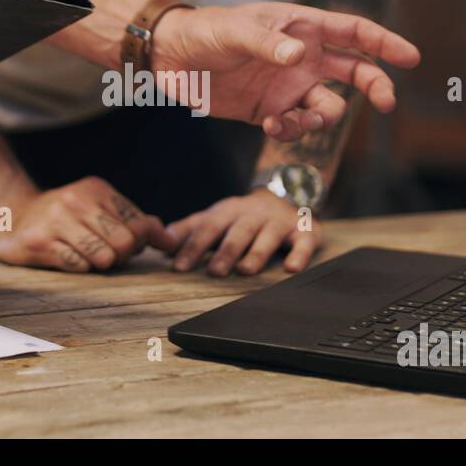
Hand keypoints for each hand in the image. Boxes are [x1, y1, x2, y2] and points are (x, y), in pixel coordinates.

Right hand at [0, 177, 177, 271]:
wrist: (13, 216)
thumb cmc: (66, 217)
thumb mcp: (99, 208)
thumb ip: (135, 221)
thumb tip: (170, 239)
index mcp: (96, 189)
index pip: (139, 223)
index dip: (143, 241)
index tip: (136, 247)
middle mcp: (76, 200)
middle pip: (126, 242)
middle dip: (123, 256)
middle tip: (110, 255)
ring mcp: (56, 220)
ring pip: (104, 257)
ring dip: (101, 264)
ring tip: (88, 255)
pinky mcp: (40, 242)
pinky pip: (78, 266)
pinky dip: (80, 267)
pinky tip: (68, 256)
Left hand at [150, 3, 419, 140]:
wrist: (171, 58)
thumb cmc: (206, 31)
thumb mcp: (235, 31)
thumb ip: (268, 44)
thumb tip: (300, 56)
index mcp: (302, 27)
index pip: (354, 32)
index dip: (385, 43)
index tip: (411, 58)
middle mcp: (303, 57)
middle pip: (356, 72)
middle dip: (376, 86)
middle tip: (388, 103)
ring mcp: (289, 86)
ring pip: (328, 107)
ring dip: (319, 119)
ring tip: (289, 120)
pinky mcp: (270, 111)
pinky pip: (297, 127)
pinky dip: (291, 132)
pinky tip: (270, 126)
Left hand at [164, 188, 321, 275]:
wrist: (287, 194)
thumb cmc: (243, 216)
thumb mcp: (215, 216)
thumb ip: (189, 229)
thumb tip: (161, 242)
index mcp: (228, 211)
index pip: (208, 228)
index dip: (193, 247)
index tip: (179, 267)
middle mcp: (253, 215)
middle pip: (238, 231)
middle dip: (225, 251)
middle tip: (214, 272)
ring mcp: (279, 222)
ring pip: (268, 236)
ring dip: (257, 253)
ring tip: (246, 270)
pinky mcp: (304, 230)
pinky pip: (303, 242)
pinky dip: (300, 255)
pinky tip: (292, 268)